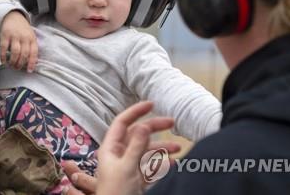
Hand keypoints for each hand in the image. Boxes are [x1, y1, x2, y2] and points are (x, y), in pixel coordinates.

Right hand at [0, 10, 37, 71]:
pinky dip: (3, 56)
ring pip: (15, 52)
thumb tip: (32, 63)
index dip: (32, 63)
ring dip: (13, 61)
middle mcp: (24, 37)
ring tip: (11, 65)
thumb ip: (31, 47)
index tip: (29, 70)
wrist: (13, 17)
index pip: (34, 52)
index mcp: (32, 38)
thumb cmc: (23, 29)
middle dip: (20, 64)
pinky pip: (4, 48)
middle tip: (17, 68)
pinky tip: (3, 61)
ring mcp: (15, 36)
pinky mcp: (5, 35)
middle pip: (24, 54)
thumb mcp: (30, 36)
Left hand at [63, 103, 178, 194]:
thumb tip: (143, 125)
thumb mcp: (127, 167)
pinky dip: (162, 162)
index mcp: (111, 148)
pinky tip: (174, 163)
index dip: (136, 111)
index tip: (152, 104)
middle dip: (154, 127)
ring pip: (147, 150)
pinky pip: (151, 165)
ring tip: (178, 148)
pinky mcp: (137, 177)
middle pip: (138, 134)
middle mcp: (119, 154)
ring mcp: (129, 165)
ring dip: (162, 147)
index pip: (122, 122)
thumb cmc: (117, 192)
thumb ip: (136, 146)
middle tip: (172, 122)